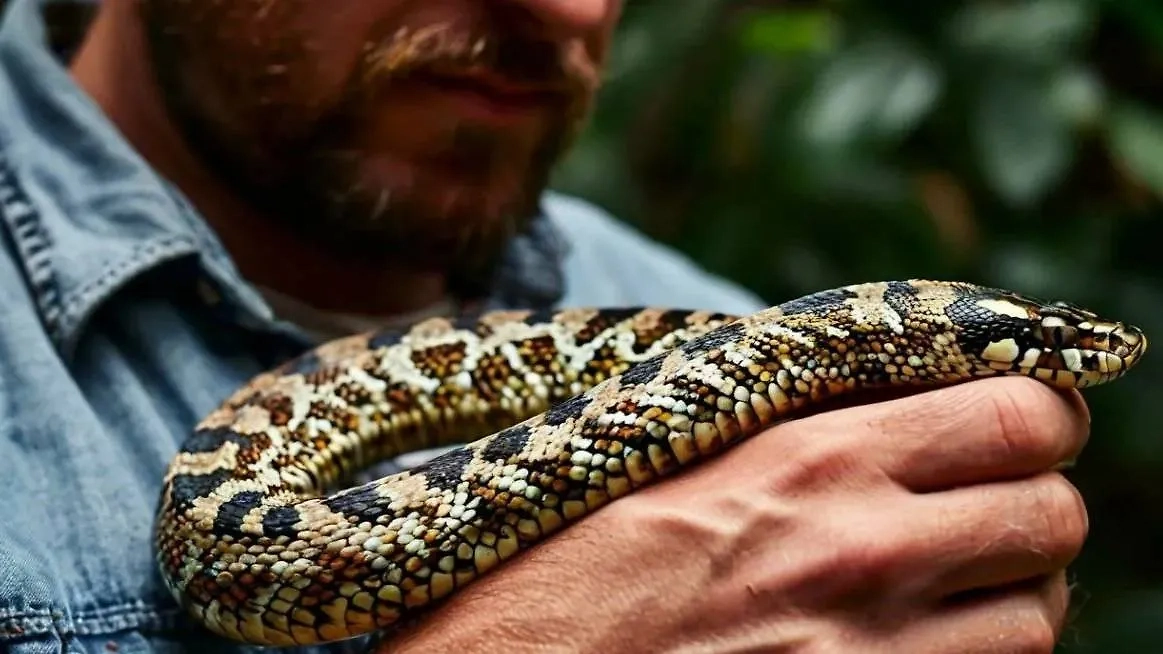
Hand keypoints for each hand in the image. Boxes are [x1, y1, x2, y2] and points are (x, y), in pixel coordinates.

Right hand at [384, 376, 1089, 652]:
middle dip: (1031, 505)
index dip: (1037, 417)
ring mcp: (868, 647)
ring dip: (1009, 593)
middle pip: (1054, 513)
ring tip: (947, 584)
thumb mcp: (688, 445)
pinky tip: (916, 639)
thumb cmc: (581, 544)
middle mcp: (860, 547)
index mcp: (814, 453)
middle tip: (980, 507)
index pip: (1020, 413)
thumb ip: (810, 415)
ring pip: (1041, 613)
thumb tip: (908, 394)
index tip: (1011, 426)